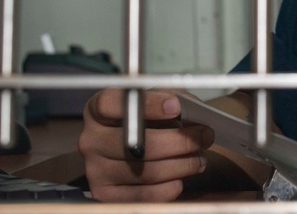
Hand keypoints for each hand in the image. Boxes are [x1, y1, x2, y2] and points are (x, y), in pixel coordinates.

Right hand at [78, 89, 213, 201]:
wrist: (135, 145)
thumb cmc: (149, 118)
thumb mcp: (157, 99)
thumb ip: (171, 99)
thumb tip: (192, 111)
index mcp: (98, 110)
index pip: (112, 104)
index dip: (146, 105)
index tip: (176, 106)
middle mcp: (90, 140)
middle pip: (139, 144)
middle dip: (181, 141)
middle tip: (206, 136)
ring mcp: (95, 170)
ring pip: (147, 171)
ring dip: (183, 165)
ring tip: (200, 158)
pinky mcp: (105, 195)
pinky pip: (144, 196)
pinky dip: (170, 187)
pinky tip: (181, 177)